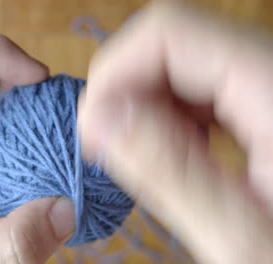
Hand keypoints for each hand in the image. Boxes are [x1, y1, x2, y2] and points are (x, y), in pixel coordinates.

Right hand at [79, 2, 272, 263]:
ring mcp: (267, 77)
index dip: (116, 71)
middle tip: (111, 149)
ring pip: (182, 60)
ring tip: (149, 160)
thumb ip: (170, 173)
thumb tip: (100, 118)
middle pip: (174, 41)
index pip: (171, 33)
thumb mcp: (242, 236)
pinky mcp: (261, 93)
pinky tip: (180, 153)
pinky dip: (171, 113)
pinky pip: (200, 82)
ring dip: (146, 104)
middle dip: (126, 91)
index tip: (94, 130)